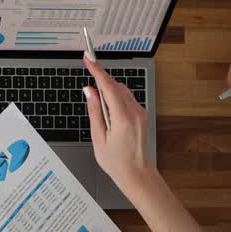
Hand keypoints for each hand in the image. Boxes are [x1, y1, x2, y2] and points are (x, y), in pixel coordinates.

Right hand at [83, 56, 151, 187]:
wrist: (136, 172)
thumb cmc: (116, 161)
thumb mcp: (98, 137)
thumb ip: (94, 112)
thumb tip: (90, 92)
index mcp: (123, 118)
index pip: (108, 86)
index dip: (97, 70)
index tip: (88, 58)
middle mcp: (134, 112)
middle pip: (115, 85)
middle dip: (101, 79)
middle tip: (88, 74)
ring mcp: (140, 112)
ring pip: (122, 90)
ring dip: (109, 88)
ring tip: (97, 99)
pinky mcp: (141, 114)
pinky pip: (127, 98)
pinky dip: (116, 96)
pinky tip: (108, 106)